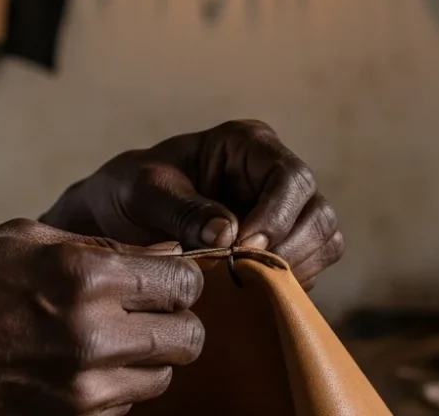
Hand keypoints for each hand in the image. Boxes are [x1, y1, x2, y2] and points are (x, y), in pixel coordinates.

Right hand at [0, 220, 203, 415]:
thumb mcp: (23, 239)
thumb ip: (102, 247)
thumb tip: (162, 256)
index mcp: (84, 278)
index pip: (184, 284)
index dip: (182, 277)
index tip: (166, 275)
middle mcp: (93, 337)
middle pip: (188, 338)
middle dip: (175, 318)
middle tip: (146, 307)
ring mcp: (82, 390)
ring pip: (161, 378)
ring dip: (147, 356)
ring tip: (107, 335)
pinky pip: (124, 406)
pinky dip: (116, 385)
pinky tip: (79, 363)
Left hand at [42, 120, 342, 288]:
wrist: (115, 221)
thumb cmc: (128, 192)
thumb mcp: (143, 191)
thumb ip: (182, 208)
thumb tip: (227, 234)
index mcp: (248, 145)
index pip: (290, 177)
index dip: (277, 215)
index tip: (244, 246)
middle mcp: (274, 176)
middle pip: (317, 212)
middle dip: (289, 248)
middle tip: (245, 274)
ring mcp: (283, 214)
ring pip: (323, 242)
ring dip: (292, 269)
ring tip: (246, 285)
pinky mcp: (280, 249)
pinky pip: (307, 270)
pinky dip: (284, 286)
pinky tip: (247, 293)